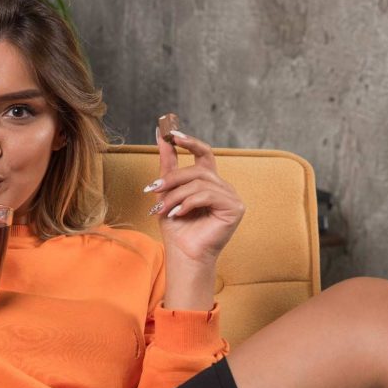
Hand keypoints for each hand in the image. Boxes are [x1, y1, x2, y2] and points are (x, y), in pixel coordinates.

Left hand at [145, 126, 244, 308]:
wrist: (183, 255)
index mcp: (209, 182)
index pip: (203, 153)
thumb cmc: (176, 228)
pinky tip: (178, 215)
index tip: (169, 132)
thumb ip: (168, 163)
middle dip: (172, 179)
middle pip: (197, 169)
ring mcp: (232, 197)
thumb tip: (160, 133)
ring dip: (176, 195)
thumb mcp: (167, 191)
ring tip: (162, 210)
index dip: (189, 141)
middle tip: (152, 189)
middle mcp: (223, 187)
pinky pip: (207, 195)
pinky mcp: (234, 208)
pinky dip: (188, 203)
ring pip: (200, 183)